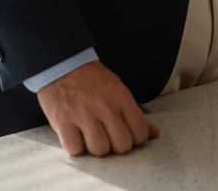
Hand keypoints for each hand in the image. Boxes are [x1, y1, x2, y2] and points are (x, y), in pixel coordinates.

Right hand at [36, 60, 159, 157]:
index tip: (130, 137)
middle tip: (111, 138)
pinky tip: (78, 138)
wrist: (64, 66)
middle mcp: (104, 107)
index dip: (137, 139)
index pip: (139, 131)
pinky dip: (77, 148)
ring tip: (94, 138)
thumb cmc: (93, 80)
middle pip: (122, 145)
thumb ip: (136, 114)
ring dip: (97, 148)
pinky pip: (76, 150)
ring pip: (100, 150)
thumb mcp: (119, 91)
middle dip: (118, 146)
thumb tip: (155, 134)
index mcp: (121, 97)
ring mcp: (83, 115)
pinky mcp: (63, 123)